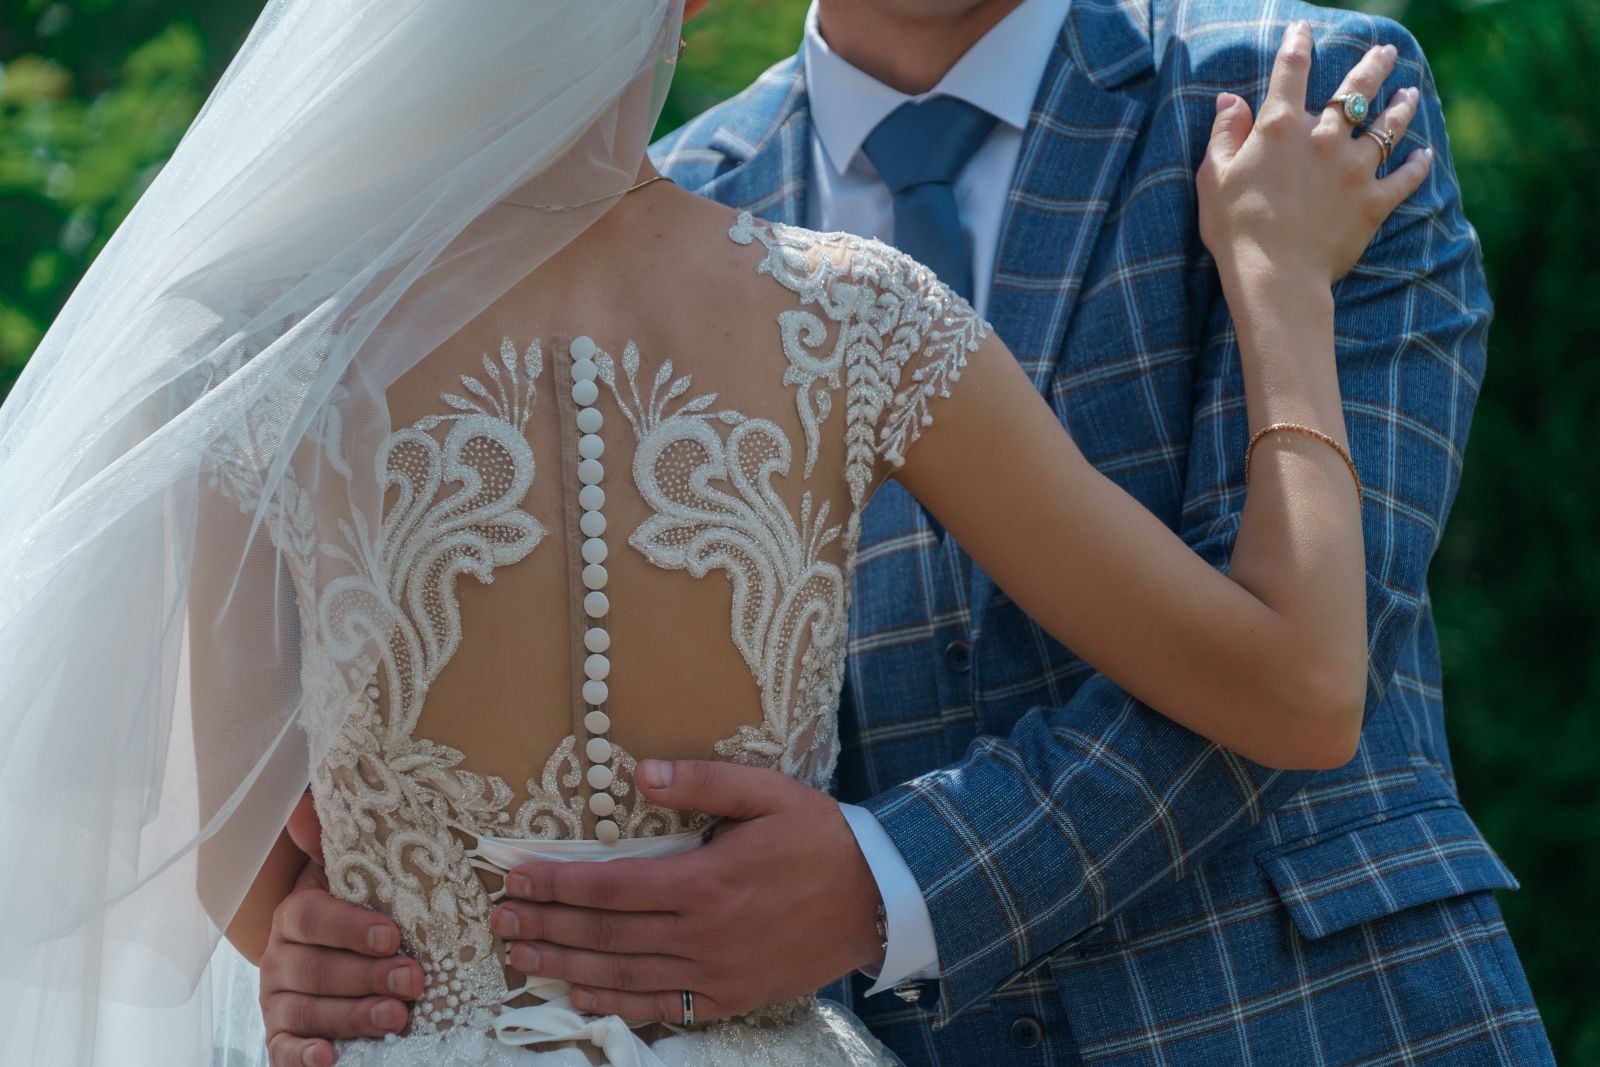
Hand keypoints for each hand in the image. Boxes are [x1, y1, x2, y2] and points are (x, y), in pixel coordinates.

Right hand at [259, 794, 421, 1066]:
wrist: (334, 957)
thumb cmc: (356, 912)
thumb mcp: (352, 877)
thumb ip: (335, 842)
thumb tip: (305, 802)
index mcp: (295, 913)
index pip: (312, 917)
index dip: (350, 927)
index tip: (393, 936)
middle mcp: (279, 958)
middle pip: (316, 969)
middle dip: (367, 976)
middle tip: (414, 981)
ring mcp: (277, 1000)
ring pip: (308, 1011)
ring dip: (353, 1016)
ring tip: (397, 1017)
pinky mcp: (282, 1036)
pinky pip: (283, 1050)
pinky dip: (304, 1056)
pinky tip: (330, 1058)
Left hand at [491, 760, 883, 1022]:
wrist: (879, 898)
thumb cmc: (821, 837)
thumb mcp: (768, 792)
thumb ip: (703, 781)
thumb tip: (640, 770)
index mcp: (704, 880)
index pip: (609, 886)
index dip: (556, 883)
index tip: (514, 877)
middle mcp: (701, 934)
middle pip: (604, 934)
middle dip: (545, 924)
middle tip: (498, 921)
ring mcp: (714, 973)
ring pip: (622, 974)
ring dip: (564, 964)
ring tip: (520, 955)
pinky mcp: (729, 997)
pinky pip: (659, 1006)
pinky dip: (613, 1002)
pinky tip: (578, 992)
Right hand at [1198, 21, 1433, 290]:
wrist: (1274, 276)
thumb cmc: (1234, 229)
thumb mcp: (1213, 177)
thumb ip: (1225, 134)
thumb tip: (1230, 100)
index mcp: (1281, 127)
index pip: (1291, 70)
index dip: (1298, 44)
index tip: (1304, 30)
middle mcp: (1324, 138)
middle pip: (1355, 90)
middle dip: (1373, 65)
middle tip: (1386, 52)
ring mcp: (1354, 169)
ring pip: (1388, 127)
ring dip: (1401, 106)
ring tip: (1410, 93)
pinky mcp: (1373, 202)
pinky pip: (1405, 178)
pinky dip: (1417, 166)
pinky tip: (1424, 156)